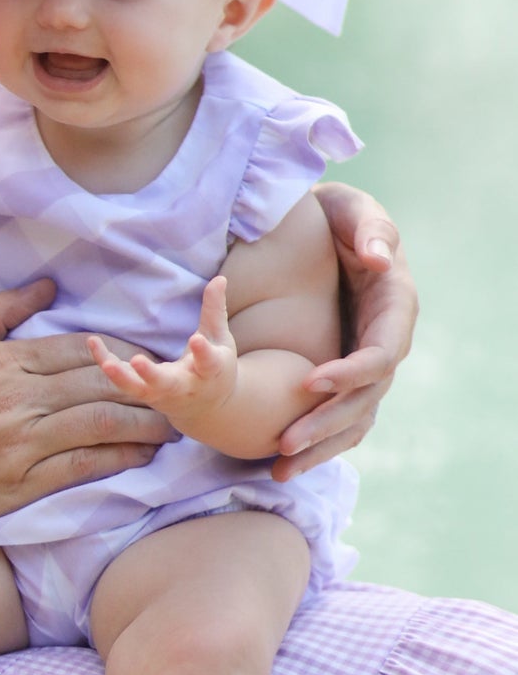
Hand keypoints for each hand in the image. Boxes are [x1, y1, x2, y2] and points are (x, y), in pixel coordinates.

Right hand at [0, 280, 178, 539]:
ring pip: (101, 423)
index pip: (78, 349)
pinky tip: (143, 455)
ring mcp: (22, 442)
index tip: (147, 354)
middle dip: (144, 383)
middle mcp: (18, 398)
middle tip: (172, 385)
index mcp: (2, 361)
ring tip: (169, 421)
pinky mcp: (22, 483)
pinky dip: (119, 458)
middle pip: (99, 383)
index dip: (120, 350)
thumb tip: (45, 285)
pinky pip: (84, 466)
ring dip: (144, 421)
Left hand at [87, 277, 235, 434]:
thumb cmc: (213, 367)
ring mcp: (161, 393)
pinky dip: (107, 363)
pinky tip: (93, 343)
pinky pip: (122, 381)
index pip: (208, 363)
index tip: (196, 339)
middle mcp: (185, 386)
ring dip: (122, 378)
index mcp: (209, 372)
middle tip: (139, 362)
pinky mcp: (143, 393)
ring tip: (107, 365)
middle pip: (167, 384)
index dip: (203, 353)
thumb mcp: (219, 339)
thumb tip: (220, 278)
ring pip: (139, 390)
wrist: (206, 408)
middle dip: (152, 375)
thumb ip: (215, 310)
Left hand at [276, 183, 415, 478]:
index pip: (380, 353)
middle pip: (365, 397)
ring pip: (352, 418)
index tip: (310, 382)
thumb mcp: (355, 209)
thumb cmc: (339, 214)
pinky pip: (338, 418)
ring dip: (318, 444)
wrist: (324, 226)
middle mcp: (386, 341)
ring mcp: (367, 362)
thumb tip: (383, 259)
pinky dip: (315, 443)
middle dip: (326, 421)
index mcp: (395, 307)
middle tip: (286, 441)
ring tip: (279, 466)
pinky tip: (280, 464)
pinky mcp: (346, 374)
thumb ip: (372, 229)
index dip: (350, 373)